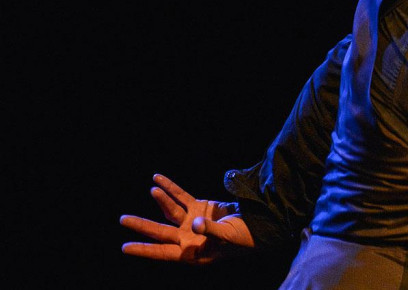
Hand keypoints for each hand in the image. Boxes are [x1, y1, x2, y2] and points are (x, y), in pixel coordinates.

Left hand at [120, 174, 254, 263]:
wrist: (259, 225)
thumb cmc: (244, 239)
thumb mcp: (227, 237)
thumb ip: (210, 230)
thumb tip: (195, 223)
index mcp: (192, 253)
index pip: (163, 252)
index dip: (145, 249)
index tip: (125, 247)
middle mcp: (188, 239)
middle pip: (160, 232)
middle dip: (142, 225)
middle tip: (123, 219)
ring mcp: (193, 223)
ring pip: (171, 212)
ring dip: (162, 200)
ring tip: (153, 189)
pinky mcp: (200, 208)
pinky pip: (181, 197)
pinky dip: (171, 189)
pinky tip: (158, 179)